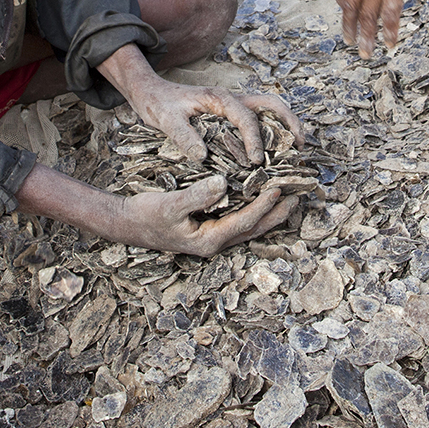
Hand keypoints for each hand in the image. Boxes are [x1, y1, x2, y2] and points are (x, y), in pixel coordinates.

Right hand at [16, 166, 294, 256]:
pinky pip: (240, 220)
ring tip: (290, 195)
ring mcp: (214, 238)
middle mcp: (216, 242)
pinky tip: (261, 194)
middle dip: (279, 213)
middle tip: (301, 195)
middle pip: (257, 229)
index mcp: (210, 240)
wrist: (128, 224)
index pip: (246, 222)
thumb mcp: (170, 204)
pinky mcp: (210, 229)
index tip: (280, 188)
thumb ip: (197, 196)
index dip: (264, 205)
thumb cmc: (147, 214)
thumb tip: (223, 185)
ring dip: (271, 212)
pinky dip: (255, 208)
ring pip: (251, 226)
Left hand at [119, 70, 305, 164]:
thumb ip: (183, 136)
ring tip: (299, 147)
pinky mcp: (231, 113)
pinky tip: (277, 150)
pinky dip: (273, 130)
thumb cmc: (159, 104)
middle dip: (290, 122)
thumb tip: (202, 156)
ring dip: (286, 125)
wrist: (150, 92)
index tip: (256, 161)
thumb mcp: (165, 120)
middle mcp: (232, 99)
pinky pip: (259, 119)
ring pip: (269, 110)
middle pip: (271, 104)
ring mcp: (234, 105)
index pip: (246, 118)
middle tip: (302, 145)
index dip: (254, 140)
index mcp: (219, 98)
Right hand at [336, 0, 428, 57]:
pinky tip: (343, 12)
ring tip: (349, 40)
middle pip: (369, 16)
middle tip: (366, 54)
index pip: (391, 12)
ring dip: (349, 26)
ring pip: (351, 7)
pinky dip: (340, 3)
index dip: (389, 31)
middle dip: (367, 37)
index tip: (389, 44)